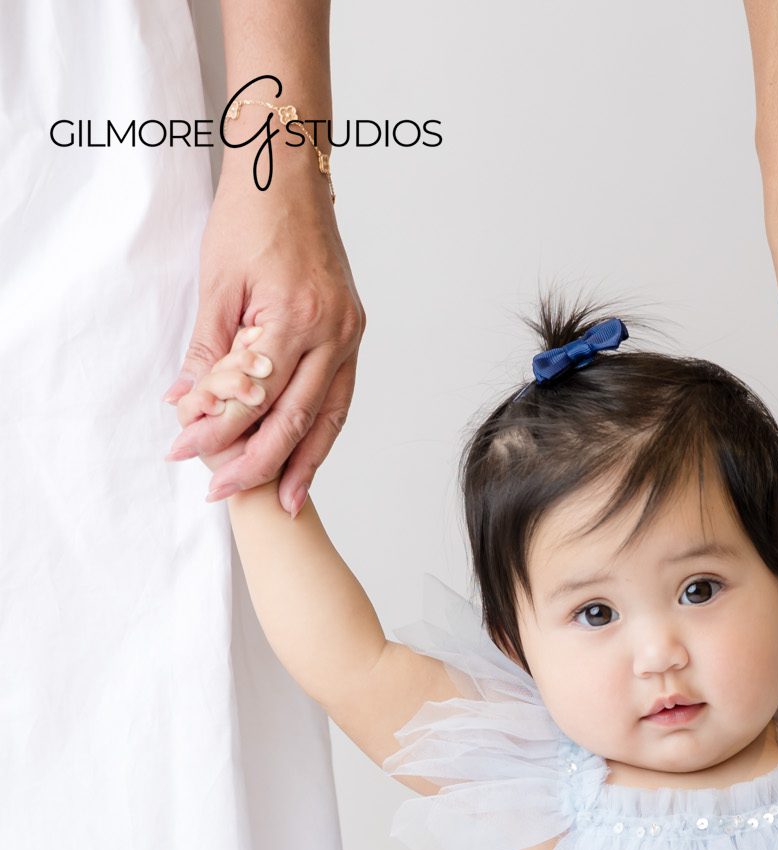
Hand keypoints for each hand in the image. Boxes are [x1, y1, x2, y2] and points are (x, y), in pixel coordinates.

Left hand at [161, 165, 362, 513]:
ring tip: (285, 506)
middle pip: (293, 420)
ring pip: (327, 419)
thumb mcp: (216, 283)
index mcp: (295, 316)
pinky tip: (307, 461)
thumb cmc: (251, 217)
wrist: (290, 173)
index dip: (215, 431)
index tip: (182, 452)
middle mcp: (332, 333)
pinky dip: (322, 435)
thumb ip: (207, 352)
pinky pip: (339, 399)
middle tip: (222, 493)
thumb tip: (185, 405)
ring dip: (303, 466)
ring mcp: (349, 336)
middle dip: (256, 463)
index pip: (251, 396)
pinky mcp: (353, 335)